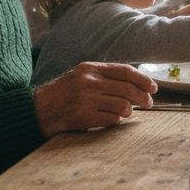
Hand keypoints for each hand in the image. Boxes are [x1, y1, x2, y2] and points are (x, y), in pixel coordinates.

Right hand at [34, 62, 155, 137]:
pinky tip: (110, 119)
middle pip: (128, 89)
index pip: (125, 71)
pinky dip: (115, 121)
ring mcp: (85, 100)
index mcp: (89, 68)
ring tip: (126, 112)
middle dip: (143, 97)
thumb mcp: (81, 77)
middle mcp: (88, 82)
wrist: (36, 110)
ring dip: (128, 111)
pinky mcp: (83, 117)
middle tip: (148, 103)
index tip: (153, 88)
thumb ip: (105, 76)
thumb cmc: (64, 93)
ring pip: (123, 105)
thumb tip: (138, 83)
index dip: (143, 79)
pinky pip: (112, 120)